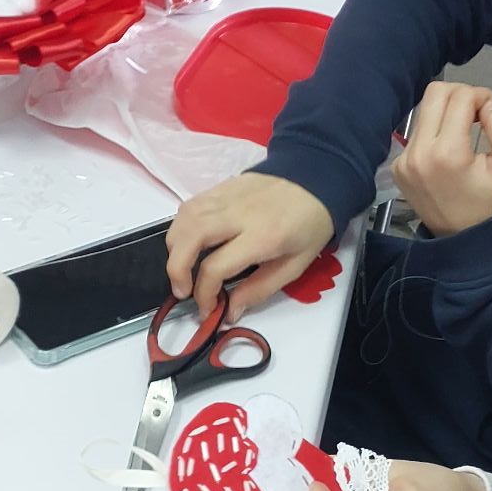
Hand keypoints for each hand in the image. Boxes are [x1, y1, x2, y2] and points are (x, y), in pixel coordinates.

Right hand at [166, 174, 332, 320]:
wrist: (316, 179)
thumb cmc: (309, 226)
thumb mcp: (295, 266)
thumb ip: (259, 290)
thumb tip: (229, 311)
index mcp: (263, 237)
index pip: (216, 266)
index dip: (204, 294)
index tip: (207, 309)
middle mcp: (238, 214)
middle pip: (190, 237)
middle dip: (176, 268)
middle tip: (182, 290)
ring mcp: (226, 196)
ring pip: (183, 218)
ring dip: (175, 247)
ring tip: (182, 267)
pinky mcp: (220, 186)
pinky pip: (189, 205)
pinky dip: (181, 227)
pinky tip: (188, 242)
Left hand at [393, 83, 491, 235]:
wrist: (468, 244)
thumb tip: (487, 104)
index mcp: (447, 152)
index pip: (461, 96)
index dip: (482, 97)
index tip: (491, 116)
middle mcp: (418, 153)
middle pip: (435, 93)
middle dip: (461, 96)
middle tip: (477, 117)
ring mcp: (404, 161)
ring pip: (424, 110)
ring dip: (447, 113)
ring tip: (464, 134)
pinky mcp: (398, 167)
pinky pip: (416, 132)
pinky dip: (434, 132)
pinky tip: (448, 152)